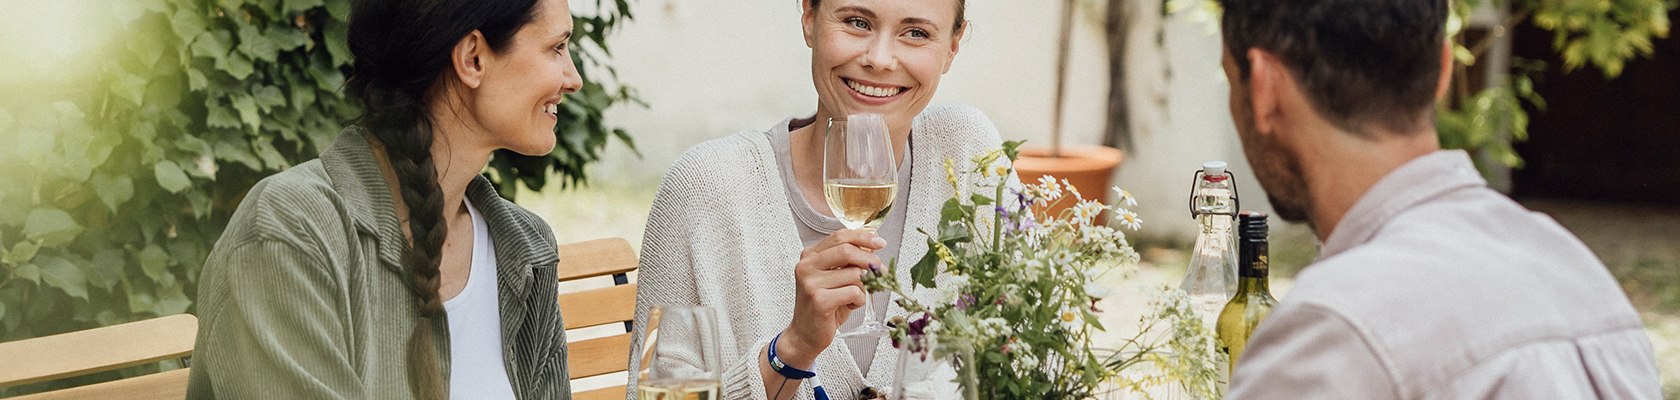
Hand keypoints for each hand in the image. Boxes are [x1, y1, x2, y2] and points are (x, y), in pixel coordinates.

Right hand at [778, 229, 884, 366]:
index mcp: (809, 256)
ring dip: (863, 287)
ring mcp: (811, 283)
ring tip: (854, 296)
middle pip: (847, 251)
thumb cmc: (823, 305)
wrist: (805, 334)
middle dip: (869, 260)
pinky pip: (854, 292)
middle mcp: (807, 266)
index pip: (839, 236)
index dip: (862, 237)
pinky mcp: (820, 300)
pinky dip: (859, 300)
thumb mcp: (834, 278)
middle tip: (880, 270)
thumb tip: (872, 247)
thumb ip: (847, 261)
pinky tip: (850, 305)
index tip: (879, 242)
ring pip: (855, 274)